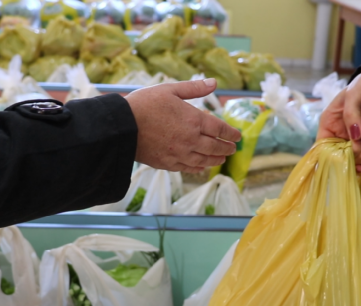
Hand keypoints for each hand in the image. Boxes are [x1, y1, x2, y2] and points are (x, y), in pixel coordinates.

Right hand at [125, 78, 240, 172]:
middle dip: (226, 148)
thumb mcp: (170, 90)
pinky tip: (202, 167)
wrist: (123, 127)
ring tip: (221, 159)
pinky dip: (199, 168)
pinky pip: (189, 168)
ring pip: (205, 160)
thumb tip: (214, 83)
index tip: (237, 136)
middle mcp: (191, 140)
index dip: (231, 133)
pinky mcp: (168, 164)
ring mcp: (180, 154)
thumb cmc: (144, 105)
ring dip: (216, 159)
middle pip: (215, 147)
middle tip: (232, 148)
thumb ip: (194, 88)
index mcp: (194, 120)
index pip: (220, 129)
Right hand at [317, 67, 360, 172]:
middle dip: (342, 161)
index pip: (322, 143)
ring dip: (355, 162)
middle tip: (350, 166)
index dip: (325, 155)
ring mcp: (354, 135)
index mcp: (329, 121)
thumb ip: (351, 115)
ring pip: (350, 155)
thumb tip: (354, 137)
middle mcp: (338, 131)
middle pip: (336, 153)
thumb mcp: (353, 95)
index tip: (332, 164)